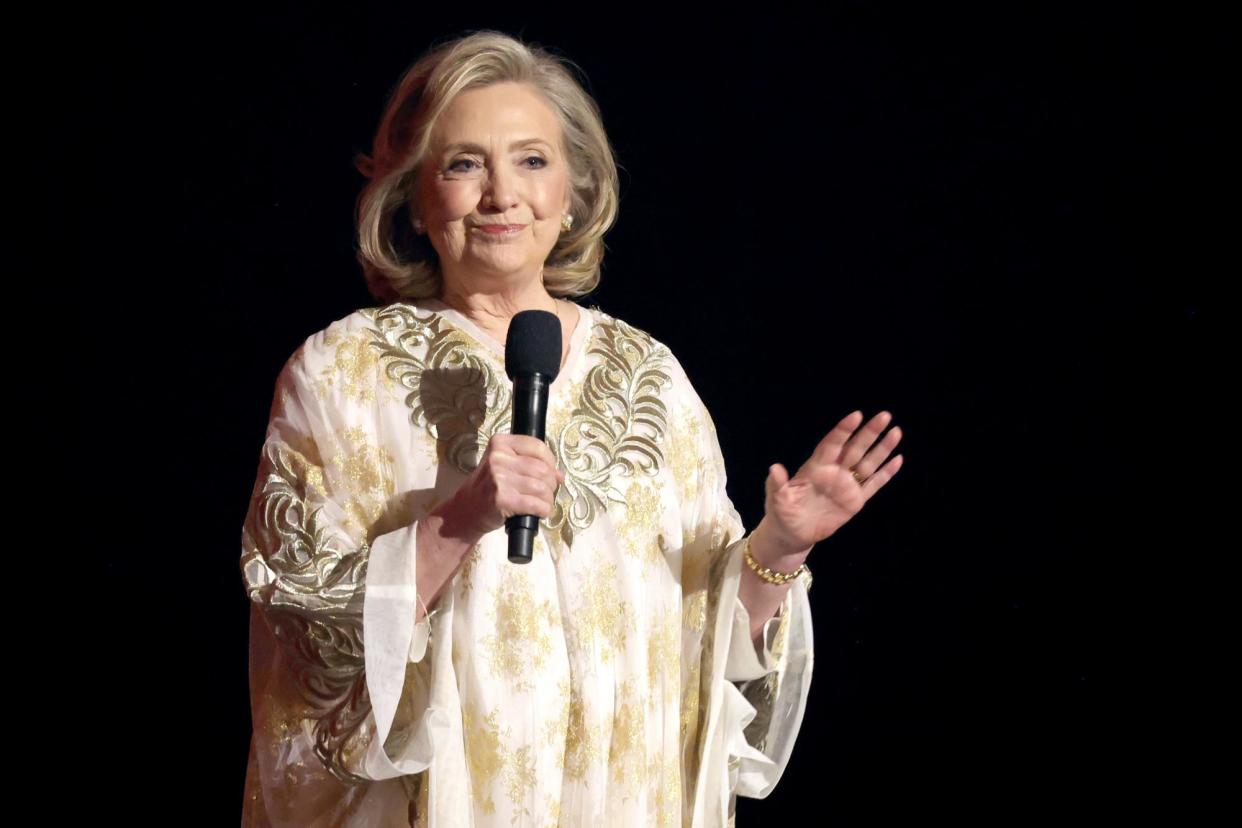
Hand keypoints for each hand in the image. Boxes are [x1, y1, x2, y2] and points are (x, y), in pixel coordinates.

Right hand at [444, 434, 565, 537]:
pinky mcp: (502, 499)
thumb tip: (559, 474)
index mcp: (499, 443)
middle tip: (547, 493)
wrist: (466, 510)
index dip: (550, 461)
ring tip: (543, 504)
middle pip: (542, 469)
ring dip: (548, 499)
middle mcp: (498, 458)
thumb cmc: (488, 488)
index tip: (552, 472)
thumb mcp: (504, 467)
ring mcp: (498, 478)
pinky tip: (540, 512)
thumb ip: (529, 464)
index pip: (536, 446)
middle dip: (551, 484)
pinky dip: (543, 510)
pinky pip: (535, 504)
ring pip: (541, 487)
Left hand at [759, 410, 903, 555]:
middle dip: (870, 432)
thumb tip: (774, 468)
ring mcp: (846, 485)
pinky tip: (898, 459)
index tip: (856, 416)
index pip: (832, 444)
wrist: (792, 534)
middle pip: (855, 448)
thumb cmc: (781, 513)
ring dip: (882, 448)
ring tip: (896, 432)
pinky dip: (886, 473)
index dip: (843, 430)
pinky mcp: (855, 501)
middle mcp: (834, 472)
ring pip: (868, 463)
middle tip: (885, 415)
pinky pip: (874, 485)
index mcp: (816, 468)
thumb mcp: (777, 499)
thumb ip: (777, 484)